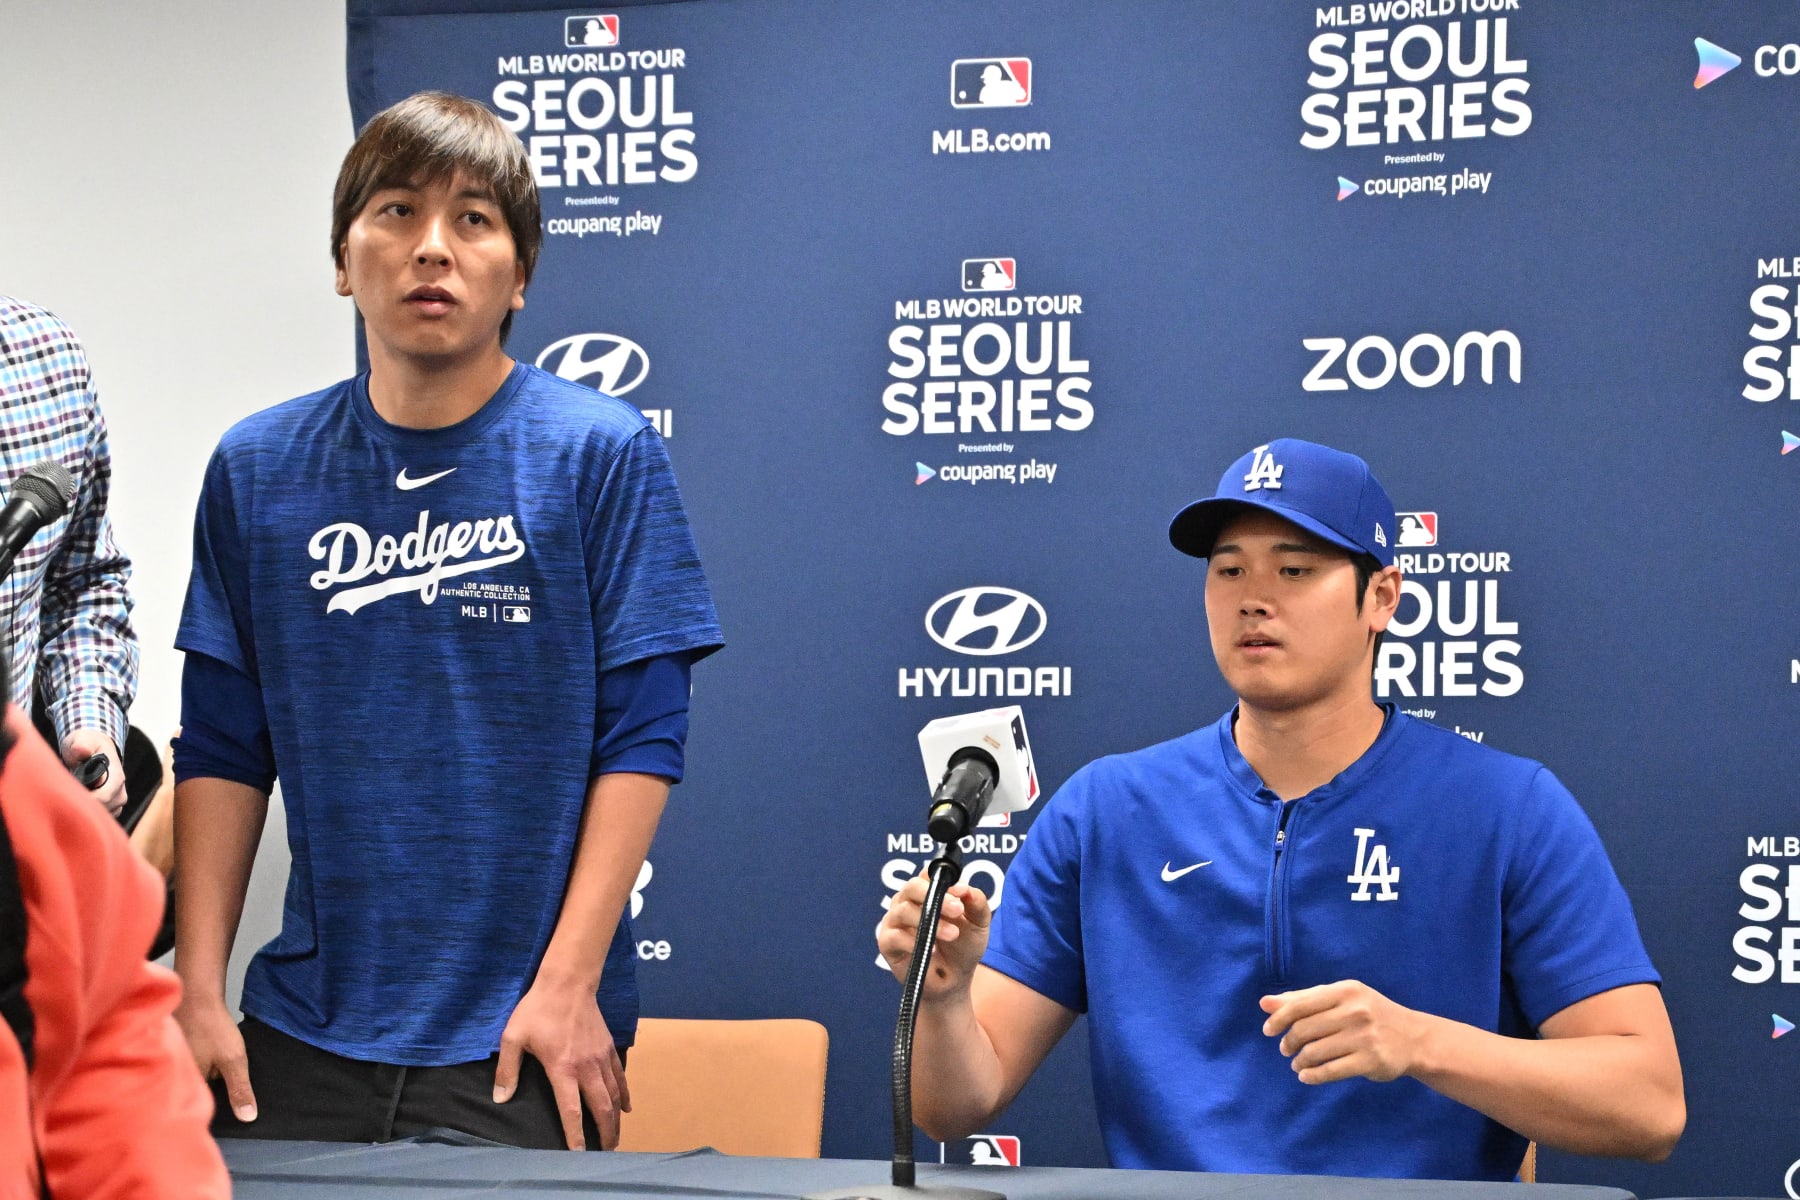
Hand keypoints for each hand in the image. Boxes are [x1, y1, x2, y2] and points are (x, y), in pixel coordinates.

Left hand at [62, 728, 123, 815]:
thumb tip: (81, 749)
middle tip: (64, 799)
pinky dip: (88, 814)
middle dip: (83, 806)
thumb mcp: (82, 740)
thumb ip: (81, 745)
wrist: (95, 749)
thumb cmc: (87, 744)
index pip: (104, 796)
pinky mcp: (111, 808)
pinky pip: (101, 818)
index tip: (67, 798)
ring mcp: (117, 801)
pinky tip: (76, 803)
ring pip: (102, 815)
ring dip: (86, 811)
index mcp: (116, 776)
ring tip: (71, 799)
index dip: (86, 800)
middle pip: (103, 809)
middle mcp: (120, 791)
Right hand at [175, 993, 256, 1122]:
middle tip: (222, 1091)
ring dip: (202, 1078)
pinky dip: (199, 1064)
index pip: (196, 1107)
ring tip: (216, 1077)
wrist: (197, 995)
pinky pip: (188, 1065)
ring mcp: (172, 1063)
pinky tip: (208, 1059)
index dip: (209, 1111)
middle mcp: (172, 1078)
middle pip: (192, 1093)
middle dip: (206, 1094)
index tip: (222, 1116)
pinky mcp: (175, 1052)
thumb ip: (240, 1090)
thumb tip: (248, 1119)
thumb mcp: (233, 1060)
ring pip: (190, 1078)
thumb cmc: (213, 1029)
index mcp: (184, 1085)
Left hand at [495, 979, 629, 1149]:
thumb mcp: (513, 1037)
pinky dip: (624, 1094)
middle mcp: (586, 1067)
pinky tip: (626, 1106)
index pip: (572, 1109)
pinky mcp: (608, 1047)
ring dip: (616, 1118)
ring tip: (615, 1136)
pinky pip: (620, 1076)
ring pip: (614, 1094)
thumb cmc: (537, 1009)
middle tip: (605, 1152)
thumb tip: (500, 1099)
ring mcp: (600, 1057)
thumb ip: (508, 1070)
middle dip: (605, 1132)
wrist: (568, 981)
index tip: (578, 1154)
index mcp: (562, 1068)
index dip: (575, 1134)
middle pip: (601, 1107)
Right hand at [876, 872, 990, 999]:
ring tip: (952, 935)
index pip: (928, 874)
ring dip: (931, 922)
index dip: (943, 879)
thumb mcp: (979, 924)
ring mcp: (894, 921)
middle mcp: (907, 902)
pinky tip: (932, 950)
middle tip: (958, 910)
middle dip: (937, 897)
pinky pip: (894, 936)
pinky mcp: (887, 943)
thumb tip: (966, 888)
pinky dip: (913, 941)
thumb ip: (977, 903)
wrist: (955, 981)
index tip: (961, 893)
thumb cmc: (963, 948)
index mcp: (927, 891)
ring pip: (903, 910)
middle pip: (911, 886)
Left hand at [1259, 980, 1425, 1084]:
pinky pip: (1331, 1071)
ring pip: (1315, 1052)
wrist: (1414, 1038)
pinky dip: (1312, 1075)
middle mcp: (1355, 1011)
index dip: (1278, 1019)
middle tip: (1286, 1050)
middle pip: (1304, 1030)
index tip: (1268, 1031)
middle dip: (1289, 1042)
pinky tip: (1306, 1076)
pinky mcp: (1371, 1061)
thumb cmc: (1369, 1014)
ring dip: (1300, 1061)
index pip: (1300, 1005)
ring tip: (1298, 1064)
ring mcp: (1364, 1037)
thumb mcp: (1341, 998)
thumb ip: (1303, 999)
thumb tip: (1265, 1003)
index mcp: (1345, 991)